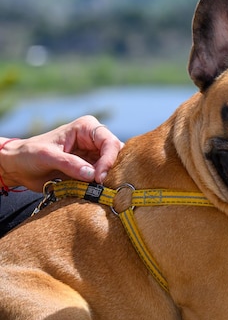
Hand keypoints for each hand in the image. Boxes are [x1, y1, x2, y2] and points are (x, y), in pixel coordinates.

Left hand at [0, 116, 123, 191]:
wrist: (19, 167)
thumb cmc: (29, 155)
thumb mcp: (46, 156)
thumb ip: (69, 164)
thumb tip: (93, 175)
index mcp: (87, 128)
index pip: (109, 142)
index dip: (108, 160)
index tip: (98, 177)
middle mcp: (95, 140)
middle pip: (117, 154)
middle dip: (112, 170)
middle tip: (102, 185)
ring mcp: (95, 155)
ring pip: (114, 167)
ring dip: (109, 179)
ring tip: (100, 189)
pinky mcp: (92, 169)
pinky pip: (105, 178)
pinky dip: (103, 185)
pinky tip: (96, 191)